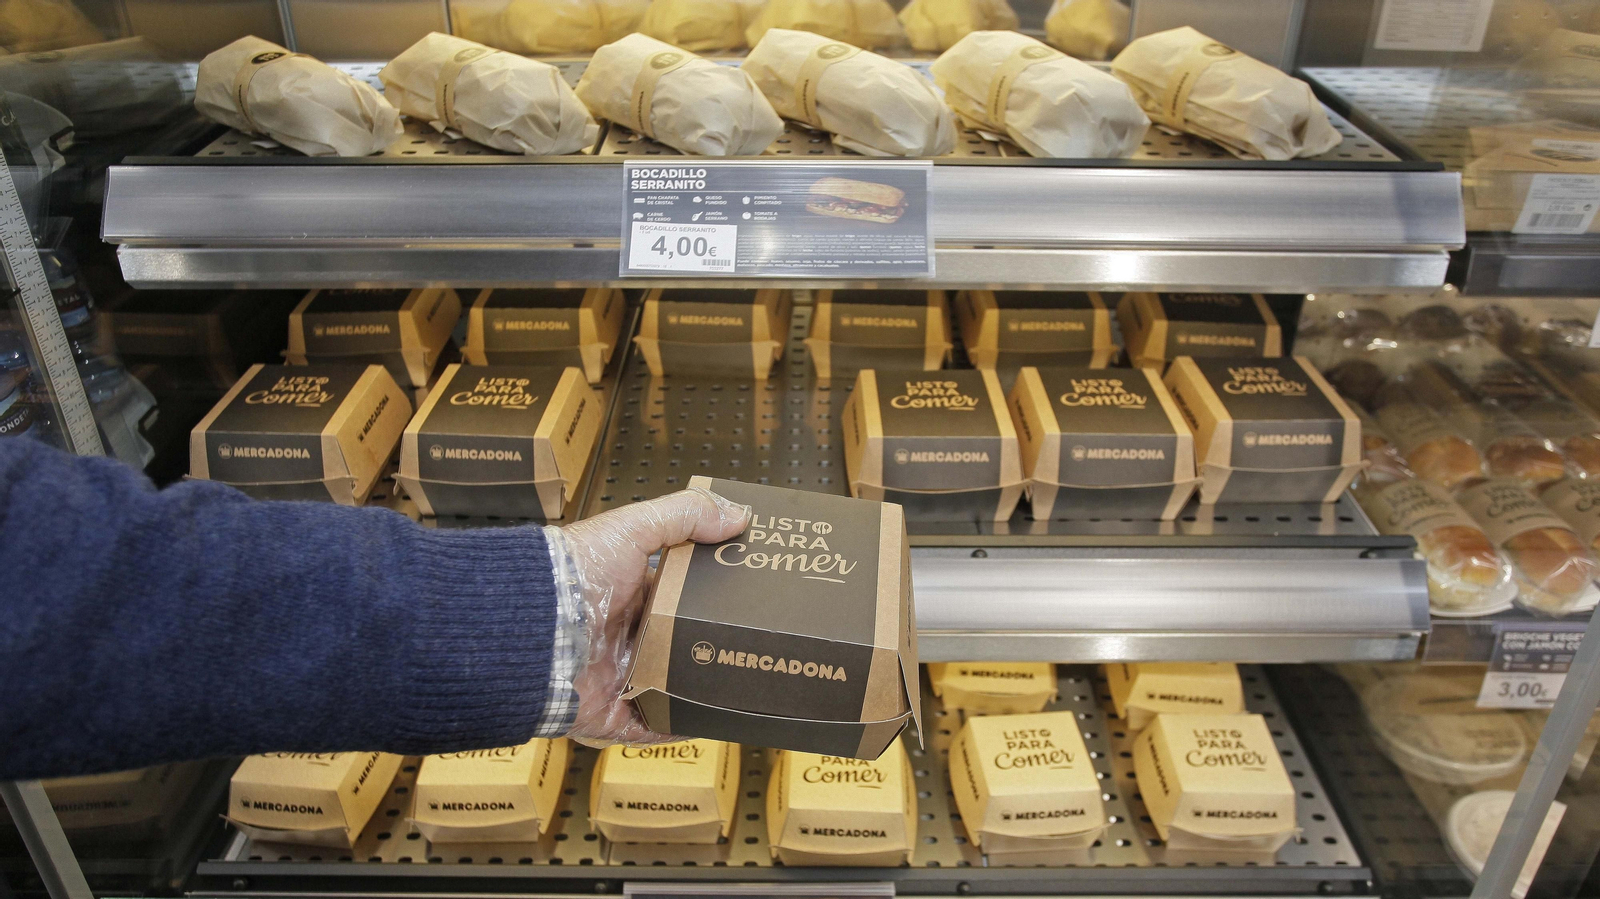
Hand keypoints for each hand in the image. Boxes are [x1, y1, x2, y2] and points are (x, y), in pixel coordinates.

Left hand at [552, 488, 750, 745]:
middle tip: (752, 645)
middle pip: (677, 644)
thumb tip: (737, 514)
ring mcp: (617, 676)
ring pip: (669, 687)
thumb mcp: (633, 528)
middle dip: (709, 646)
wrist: (539, 627)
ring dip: (698, 689)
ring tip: (739, 686)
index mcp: (628, 592)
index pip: (678, 595)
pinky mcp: (611, 713)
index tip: (746, 598)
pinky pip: (648, 727)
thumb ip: (685, 515)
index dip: (710, 596)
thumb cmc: (576, 573)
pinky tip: (705, 722)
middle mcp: (623, 635)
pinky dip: (674, 728)